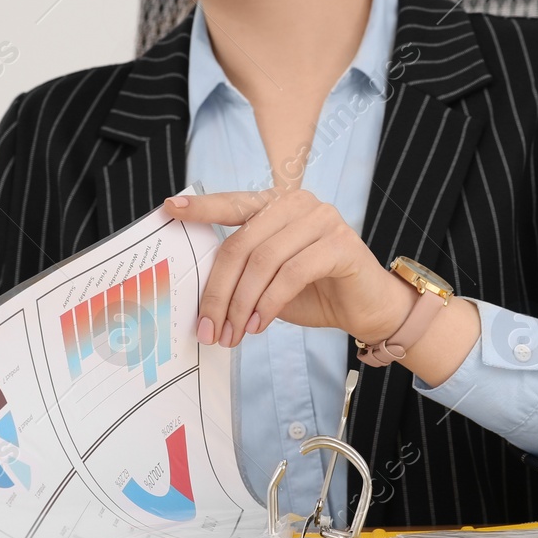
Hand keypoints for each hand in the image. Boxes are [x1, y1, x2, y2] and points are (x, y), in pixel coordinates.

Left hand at [162, 187, 409, 346]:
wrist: (367, 309)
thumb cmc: (315, 292)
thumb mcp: (268, 281)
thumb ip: (241, 273)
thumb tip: (201, 293)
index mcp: (276, 205)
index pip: (233, 203)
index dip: (202, 208)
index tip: (170, 210)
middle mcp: (298, 203)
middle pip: (241, 244)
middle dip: (219, 291)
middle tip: (207, 327)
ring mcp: (322, 218)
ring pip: (264, 260)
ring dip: (242, 304)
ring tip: (233, 334)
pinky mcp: (340, 243)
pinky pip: (292, 273)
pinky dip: (270, 302)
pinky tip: (260, 325)